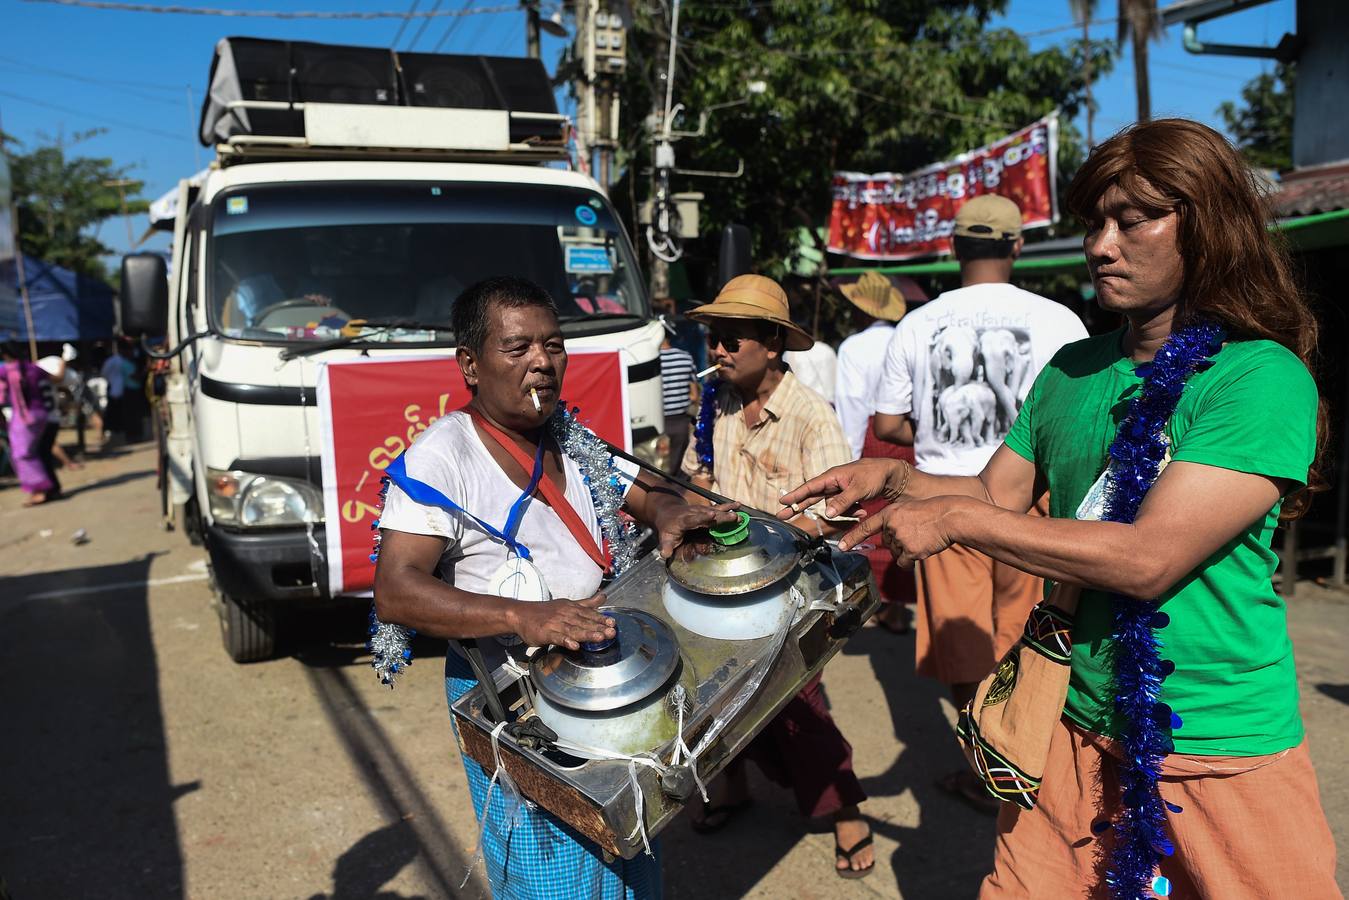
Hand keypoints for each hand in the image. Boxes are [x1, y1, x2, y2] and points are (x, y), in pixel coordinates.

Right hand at [510, 592, 615, 649]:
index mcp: (571, 608)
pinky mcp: (545, 632)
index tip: (613, 623)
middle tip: (612, 632)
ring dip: (587, 634)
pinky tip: (574, 645)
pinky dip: (565, 641)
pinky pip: (557, 637)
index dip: (601, 619)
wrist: (521, 614)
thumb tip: (604, 597)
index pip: (589, 614)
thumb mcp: (567, 604)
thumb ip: (586, 603)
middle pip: (584, 622)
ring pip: (573, 629)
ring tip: (599, 638)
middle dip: (598, 627)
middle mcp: (565, 614)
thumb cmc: (545, 612)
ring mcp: (555, 623)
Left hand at [654, 500, 740, 560]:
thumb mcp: (664, 537)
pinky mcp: (705, 509)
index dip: (702, 517)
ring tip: (739, 516)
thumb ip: (666, 546)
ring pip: (715, 510)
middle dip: (721, 516)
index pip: (693, 519)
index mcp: (683, 520)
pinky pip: (718, 508)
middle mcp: (693, 513)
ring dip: (727, 513)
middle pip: (709, 514)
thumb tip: (664, 555)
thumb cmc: (667, 527)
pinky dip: (728, 507)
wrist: (668, 511)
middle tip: (734, 517)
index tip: (712, 515)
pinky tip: (738, 505)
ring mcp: (700, 510)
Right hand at [777, 459, 910, 520]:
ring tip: (861, 510)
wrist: (890, 475)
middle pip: (811, 497)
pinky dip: (851, 511)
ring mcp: (838, 490)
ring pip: (831, 507)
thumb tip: (827, 514)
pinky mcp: (845, 496)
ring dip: (844, 512)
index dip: (795, 495)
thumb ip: (843, 501)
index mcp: (832, 476)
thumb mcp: (859, 488)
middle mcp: (832, 483)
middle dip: (798, 507)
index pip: (809, 487)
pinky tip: (863, 510)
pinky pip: (842, 508)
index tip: (781, 502)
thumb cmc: (874, 476)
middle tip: (782, 517)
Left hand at [837, 496, 965, 566]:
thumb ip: (893, 522)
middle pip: (887, 544)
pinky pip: (904, 563)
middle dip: (899, 543)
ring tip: (921, 539)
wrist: (948, 517)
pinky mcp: (910, 550)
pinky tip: (922, 549)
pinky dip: (911, 561)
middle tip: (915, 534)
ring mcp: (900, 538)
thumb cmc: (930, 515)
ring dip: (907, 551)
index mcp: (889, 513)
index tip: (841, 546)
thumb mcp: (907, 510)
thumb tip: (886, 539)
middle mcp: (891, 526)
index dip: (853, 538)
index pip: (866, 527)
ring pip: (896, 554)